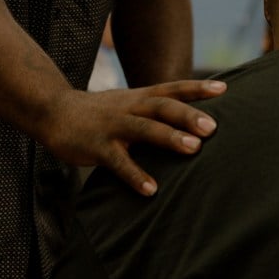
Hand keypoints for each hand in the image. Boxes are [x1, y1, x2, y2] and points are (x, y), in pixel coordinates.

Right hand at [43, 80, 226, 195]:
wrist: (54, 111)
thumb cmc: (102, 112)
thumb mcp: (130, 103)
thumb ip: (157, 108)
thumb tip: (194, 119)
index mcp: (140, 97)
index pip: (173, 88)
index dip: (198, 88)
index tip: (224, 88)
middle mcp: (130, 107)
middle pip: (163, 106)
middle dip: (188, 115)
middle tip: (212, 127)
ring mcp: (113, 126)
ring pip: (144, 129)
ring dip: (169, 138)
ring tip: (193, 149)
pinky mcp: (97, 147)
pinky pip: (118, 162)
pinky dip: (135, 175)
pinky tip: (151, 189)